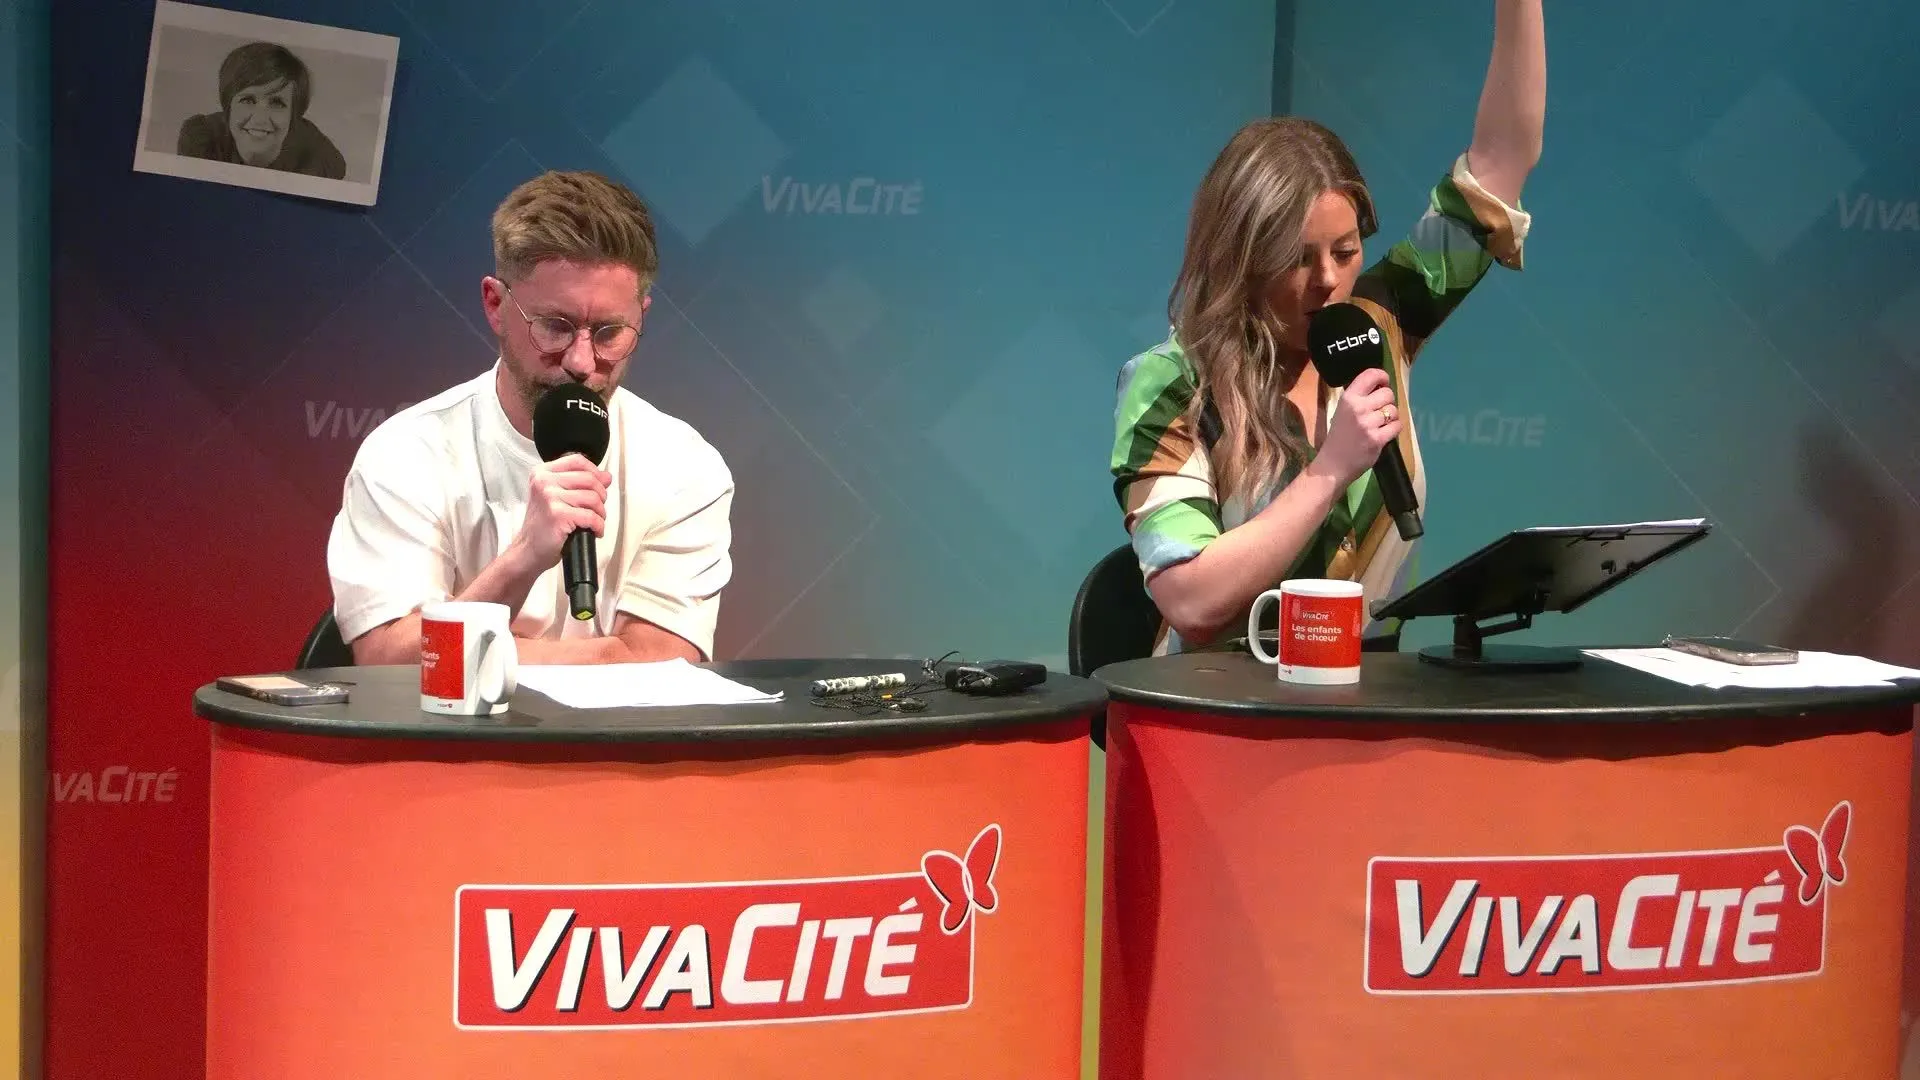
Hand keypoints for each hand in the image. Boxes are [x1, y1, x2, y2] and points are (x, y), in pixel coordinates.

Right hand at [513, 453, 609, 568]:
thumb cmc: (542, 526)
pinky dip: (598, 526)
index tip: (600, 485)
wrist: (528, 550)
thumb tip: (606, 476)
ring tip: (594, 521)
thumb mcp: (557, 498)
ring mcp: (550, 497)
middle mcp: (544, 482)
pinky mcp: (558, 515)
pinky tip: (593, 531)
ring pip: (594, 498)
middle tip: (597, 509)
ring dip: (600, 513)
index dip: (595, 472)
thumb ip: (580, 483)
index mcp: (542, 473)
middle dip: (601, 496)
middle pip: (590, 479)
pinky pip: (592, 516)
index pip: (577, 460)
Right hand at [1311, 368, 1402, 487]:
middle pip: (1388, 393)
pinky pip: (1397, 426)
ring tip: (1380, 425)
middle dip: (1388, 402)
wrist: (1332, 465)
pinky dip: (1394, 429)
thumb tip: (1381, 386)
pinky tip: (1384, 434)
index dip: (1382, 377)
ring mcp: (1368, 424)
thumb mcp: (1342, 411)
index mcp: (1348, 398)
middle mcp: (1358, 408)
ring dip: (1391, 417)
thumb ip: (1359, 398)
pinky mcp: (1377, 439)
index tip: (1384, 383)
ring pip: (1393, 410)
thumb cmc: (1338, 437)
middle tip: (1380, 411)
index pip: (1370, 375)